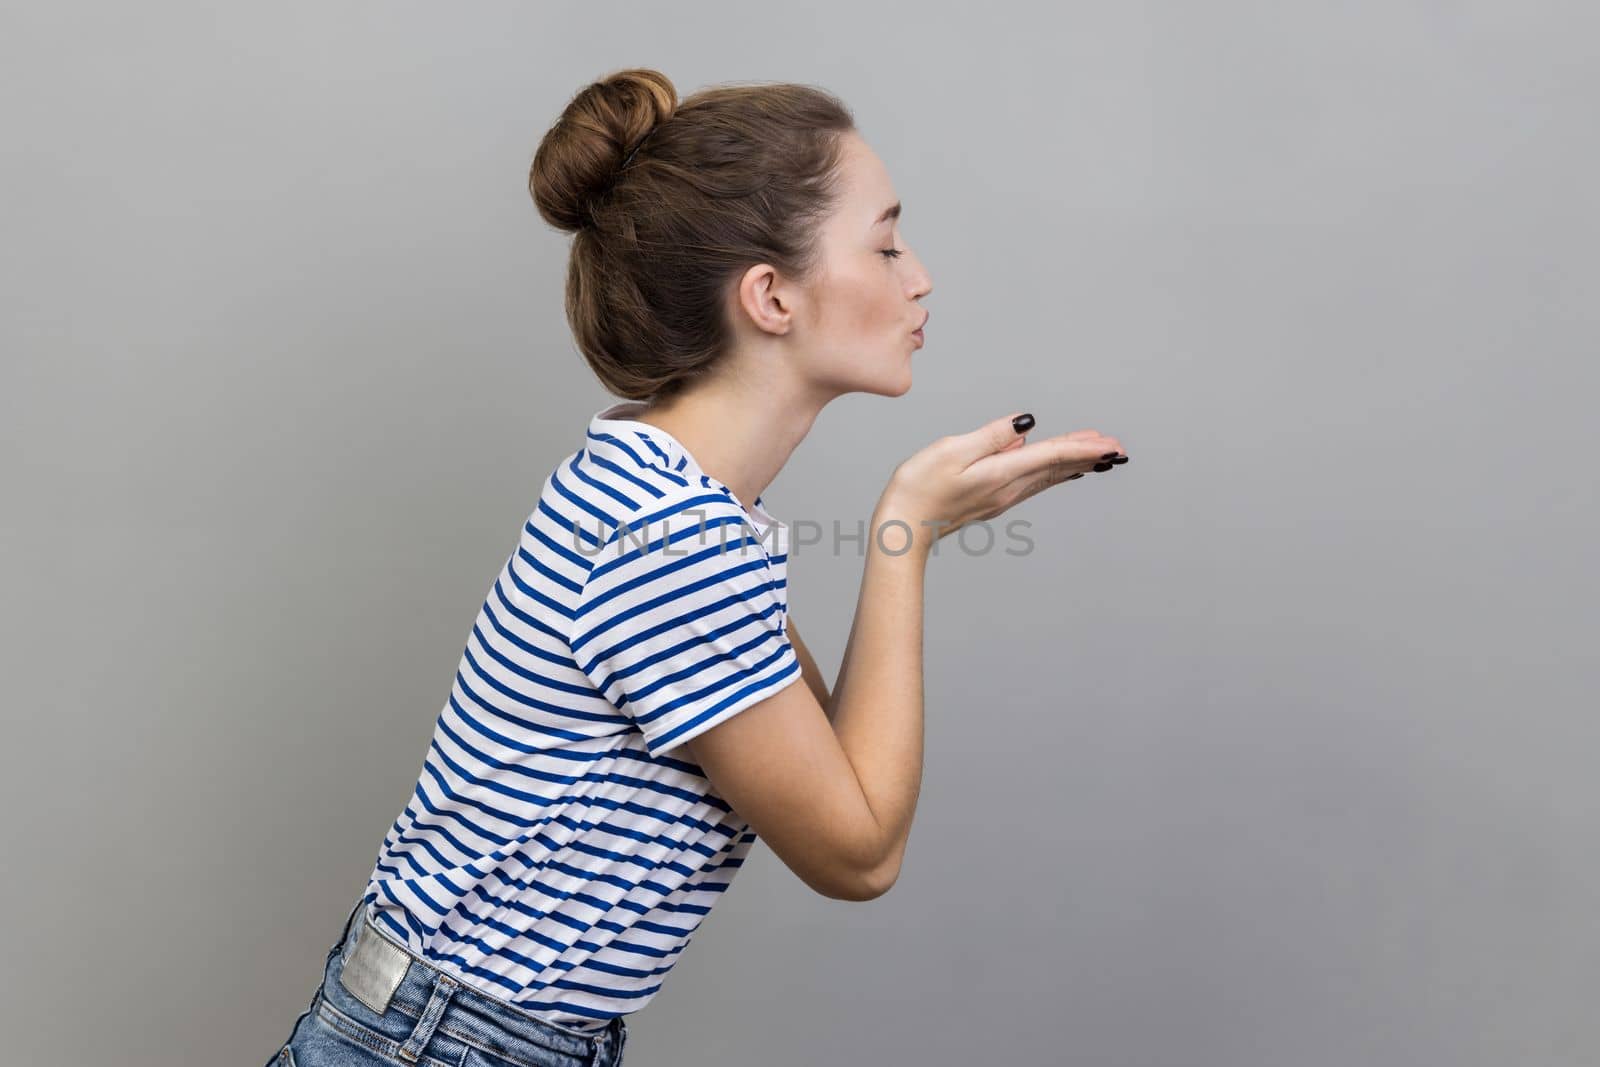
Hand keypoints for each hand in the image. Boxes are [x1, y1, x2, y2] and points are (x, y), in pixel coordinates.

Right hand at [875, 412, 1127, 549]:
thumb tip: (1026, 425)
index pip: (1052, 456)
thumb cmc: (917, 488)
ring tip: (1102, 457)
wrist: (900, 529)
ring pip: (1049, 477)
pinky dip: (1055, 474)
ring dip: (1077, 465)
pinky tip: (1061, 472)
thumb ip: (991, 436)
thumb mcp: (951, 451)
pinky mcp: (991, 500)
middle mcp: (1008, 489)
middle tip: (1120, 449)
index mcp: (1001, 474)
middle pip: (1058, 468)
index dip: (1084, 446)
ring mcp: (1001, 498)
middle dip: (1090, 456)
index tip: (1112, 443)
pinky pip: (1034, 484)